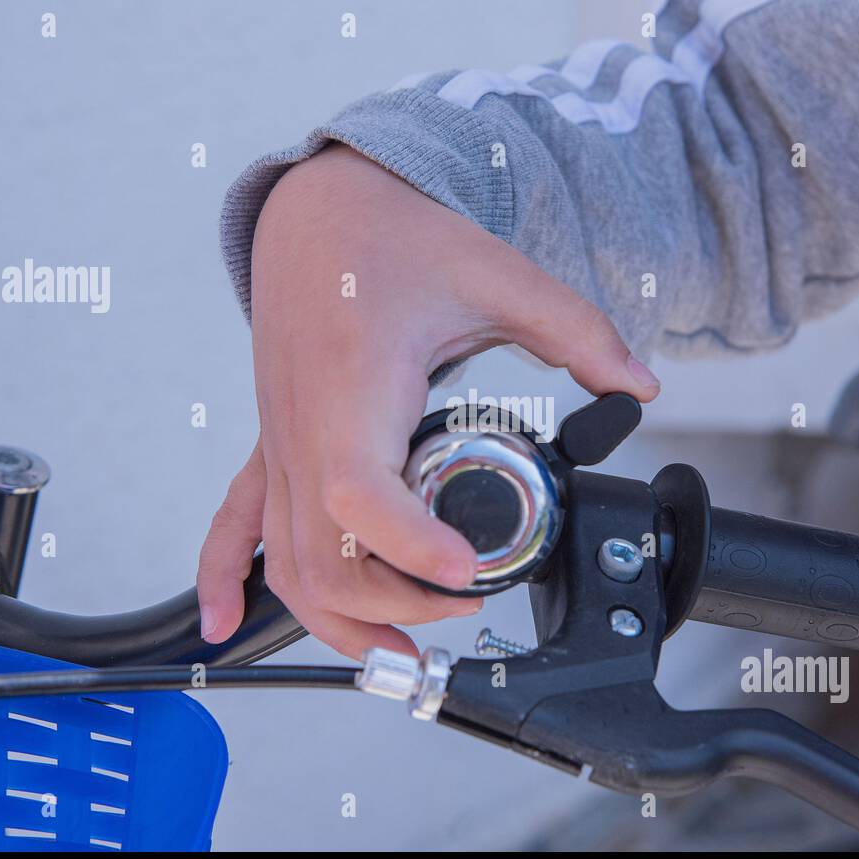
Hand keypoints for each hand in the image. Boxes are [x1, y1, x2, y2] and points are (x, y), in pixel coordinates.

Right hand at [197, 144, 659, 658]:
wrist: (318, 213)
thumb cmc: (393, 239)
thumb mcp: (498, 275)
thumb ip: (576, 332)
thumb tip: (638, 384)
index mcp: (355, 387)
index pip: (357, 491)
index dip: (408, 544)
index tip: (468, 571)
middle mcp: (303, 428)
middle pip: (322, 556)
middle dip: (393, 602)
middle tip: (464, 603)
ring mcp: (279, 445)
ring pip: (285, 562)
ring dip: (336, 616)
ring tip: (399, 646)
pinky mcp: (273, 448)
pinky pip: (235, 526)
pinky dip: (228, 579)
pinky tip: (219, 622)